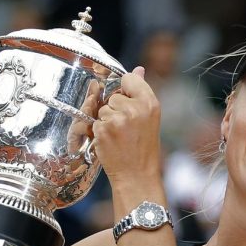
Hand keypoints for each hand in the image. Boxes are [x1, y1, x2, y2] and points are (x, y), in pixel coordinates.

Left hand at [92, 67, 161, 185]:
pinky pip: (95, 122)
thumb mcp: (149, 118)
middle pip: (114, 95)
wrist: (137, 175)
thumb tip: (138, 69)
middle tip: (126, 128)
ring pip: (103, 109)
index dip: (126, 91)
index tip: (130, 104)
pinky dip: (100, 132)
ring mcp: (118, 119)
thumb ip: (141, 92)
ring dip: (106, 121)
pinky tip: (111, 142)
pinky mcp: (103, 129)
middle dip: (116, 109)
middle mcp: (135, 108)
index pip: (129, 78)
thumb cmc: (143, 148)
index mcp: (150, 103)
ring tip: (119, 137)